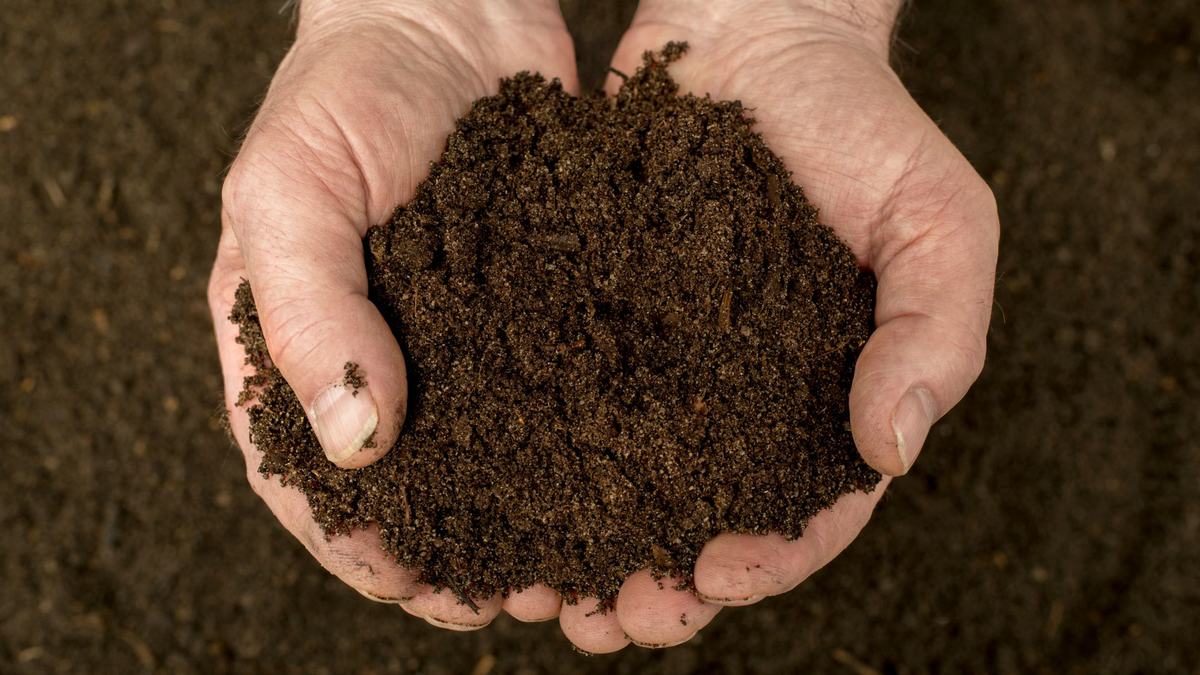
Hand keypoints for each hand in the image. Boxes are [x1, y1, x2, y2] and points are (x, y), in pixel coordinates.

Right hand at [207, 0, 577, 628]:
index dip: (356, 545)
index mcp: (294, 345)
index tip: (415, 590)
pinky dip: (572, 450)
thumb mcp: (290, 190)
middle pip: (407, 489)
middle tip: (510, 606)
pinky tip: (615, 484)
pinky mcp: (527, 309)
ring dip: (522, 524)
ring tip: (573, 573)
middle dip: (453, 557)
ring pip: (485, 459)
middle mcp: (379, 356)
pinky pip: (547, 395)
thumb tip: (358, 446)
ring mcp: (455, 340)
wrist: (447, 11)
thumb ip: (309, 315)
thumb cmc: (345, 90)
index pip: (308, 476)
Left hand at [556, 0, 998, 651]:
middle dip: (662, 585)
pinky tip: (502, 495)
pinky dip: (540, 461)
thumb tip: (891, 449)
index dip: (769, 558)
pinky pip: (568, 402)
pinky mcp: (601, 320)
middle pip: (706, 522)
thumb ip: (937, 334)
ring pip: (628, 486)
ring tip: (546, 594)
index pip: (811, 511)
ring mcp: (669, 365)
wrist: (757, 31)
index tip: (715, 575)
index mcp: (830, 397)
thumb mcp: (939, 220)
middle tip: (611, 619)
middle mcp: (745, 398)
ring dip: (590, 550)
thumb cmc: (862, 123)